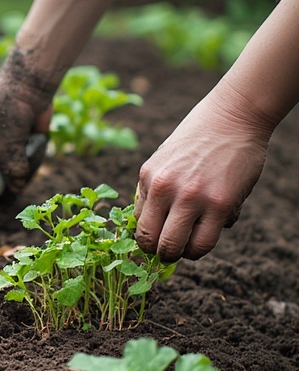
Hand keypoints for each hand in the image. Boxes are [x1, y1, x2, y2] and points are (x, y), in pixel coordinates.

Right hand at [0, 74, 52, 204]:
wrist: (28, 86)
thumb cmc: (7, 110)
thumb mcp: (8, 146)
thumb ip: (13, 173)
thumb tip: (16, 190)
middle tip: (3, 205)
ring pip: (3, 184)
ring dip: (19, 175)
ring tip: (29, 151)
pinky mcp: (12, 155)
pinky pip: (19, 173)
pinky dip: (30, 164)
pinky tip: (35, 144)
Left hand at [134, 90, 270, 261]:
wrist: (233, 116)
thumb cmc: (197, 140)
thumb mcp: (162, 161)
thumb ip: (154, 191)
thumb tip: (151, 226)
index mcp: (148, 178)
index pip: (138, 225)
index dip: (146, 238)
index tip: (156, 240)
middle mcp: (165, 189)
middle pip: (151, 242)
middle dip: (159, 253)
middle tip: (169, 251)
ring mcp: (192, 197)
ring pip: (176, 248)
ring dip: (181, 254)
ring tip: (188, 246)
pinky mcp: (220, 204)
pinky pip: (205, 242)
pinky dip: (203, 245)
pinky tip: (209, 231)